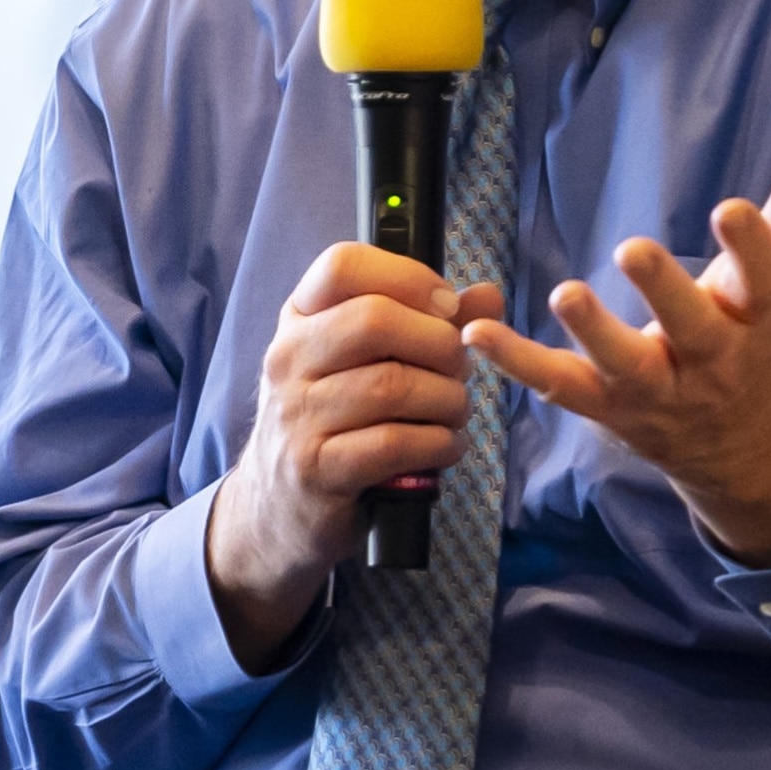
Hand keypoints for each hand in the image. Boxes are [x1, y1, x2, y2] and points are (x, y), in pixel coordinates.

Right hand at [207, 243, 505, 662]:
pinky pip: (396, 443)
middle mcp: (288, 360)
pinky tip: (445, 447)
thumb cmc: (341, 419)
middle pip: (375, 321)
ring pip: (394, 385)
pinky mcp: (316, 468)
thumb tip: (488, 295)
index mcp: (300, 319)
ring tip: (454, 412)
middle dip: (441, 345)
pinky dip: (440, 444)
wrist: (281, 504)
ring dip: (448, 400)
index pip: (342, 265)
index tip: (446, 307)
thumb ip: (433, 324)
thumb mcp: (373, 362)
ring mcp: (296, 415)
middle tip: (459, 371)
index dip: (409, 276)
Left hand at [464, 131, 770, 568]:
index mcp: (761, 319)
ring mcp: (660, 388)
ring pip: (626, 365)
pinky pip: (562, 388)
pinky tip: (478, 333)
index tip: (730, 209)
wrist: (747, 446)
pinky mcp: (610, 407)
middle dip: (665, 292)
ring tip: (565, 293)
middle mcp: (715, 360)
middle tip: (634, 248)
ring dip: (594, 333)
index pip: (763, 280)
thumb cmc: (760, 337)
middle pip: (694, 328)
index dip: (749, 245)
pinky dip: (519, 364)